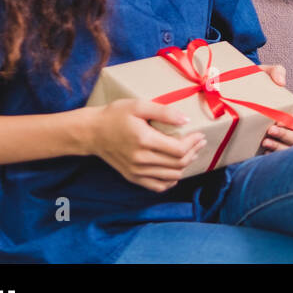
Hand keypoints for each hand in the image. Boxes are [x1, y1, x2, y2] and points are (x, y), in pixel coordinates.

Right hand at [86, 99, 204, 192]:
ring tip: (192, 153)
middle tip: (200, 142)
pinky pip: (157, 186)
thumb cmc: (115, 115)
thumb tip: (186, 120)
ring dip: (186, 166)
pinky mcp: (132, 177)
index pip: (179, 149)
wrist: (91, 132)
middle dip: (194, 152)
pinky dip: (171, 181)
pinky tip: (176, 171)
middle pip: (178, 163)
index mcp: (144, 140)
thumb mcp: (139, 106)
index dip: (194, 143)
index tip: (200, 134)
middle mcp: (141, 160)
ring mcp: (136, 171)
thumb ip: (164, 112)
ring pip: (171, 176)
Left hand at [256, 63, 292, 151]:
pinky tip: (263, 153)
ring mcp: (273, 138)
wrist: (234, 91)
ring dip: (278, 148)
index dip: (292, 125)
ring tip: (265, 143)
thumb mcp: (265, 72)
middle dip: (284, 137)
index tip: (277, 121)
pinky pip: (271, 156)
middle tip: (269, 131)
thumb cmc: (254, 82)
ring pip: (285, 149)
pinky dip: (269, 155)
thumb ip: (276, 71)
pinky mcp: (261, 147)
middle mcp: (283, 127)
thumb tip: (281, 82)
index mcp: (288, 112)